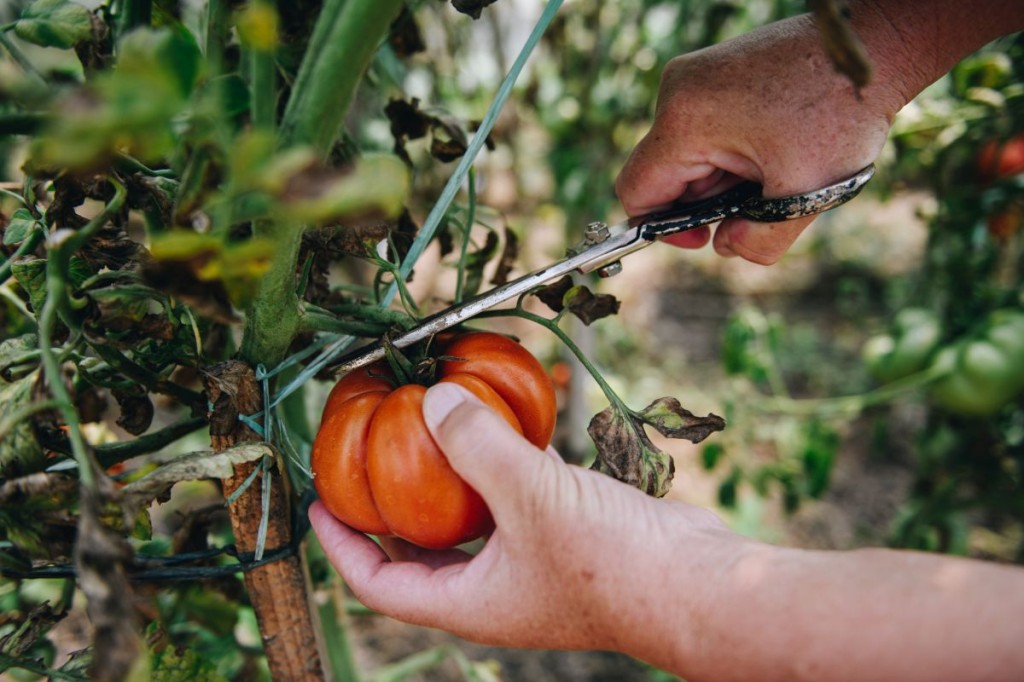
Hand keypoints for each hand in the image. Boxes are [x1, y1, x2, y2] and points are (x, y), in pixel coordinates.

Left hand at [309, 382, 735, 654]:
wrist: (696, 583)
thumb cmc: (608, 562)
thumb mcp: (529, 497)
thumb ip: (477, 445)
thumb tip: (434, 399)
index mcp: (469, 602)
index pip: (380, 584)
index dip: (342, 547)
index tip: (318, 505)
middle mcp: (494, 587)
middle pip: (420, 553)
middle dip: (389, 512)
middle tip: (363, 462)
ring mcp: (531, 562)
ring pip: (471, 521)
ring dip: (447, 481)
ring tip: (426, 432)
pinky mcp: (565, 535)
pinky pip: (516, 497)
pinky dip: (501, 465)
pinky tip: (500, 423)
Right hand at [616, 13, 898, 263]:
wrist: (874, 46)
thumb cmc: (842, 111)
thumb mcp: (806, 195)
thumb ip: (760, 241)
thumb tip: (726, 245)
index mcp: (686, 120)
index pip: (637, 191)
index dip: (663, 227)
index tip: (706, 235)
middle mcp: (677, 91)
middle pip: (664, 174)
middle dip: (706, 201)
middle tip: (759, 198)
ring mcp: (693, 76)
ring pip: (685, 154)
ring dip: (722, 176)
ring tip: (775, 167)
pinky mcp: (712, 71)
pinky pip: (701, 129)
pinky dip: (730, 151)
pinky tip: (772, 146)